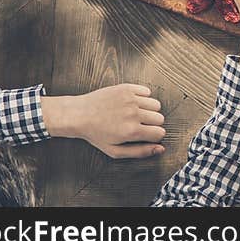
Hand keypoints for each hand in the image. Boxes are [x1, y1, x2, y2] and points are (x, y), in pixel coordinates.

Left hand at [41, 85, 165, 158]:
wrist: (79, 114)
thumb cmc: (95, 134)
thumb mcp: (114, 151)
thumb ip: (140, 152)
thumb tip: (161, 149)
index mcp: (131, 131)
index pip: (159, 133)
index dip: (154, 136)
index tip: (145, 135)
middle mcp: (134, 114)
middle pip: (160, 118)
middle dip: (152, 124)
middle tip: (138, 125)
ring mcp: (131, 99)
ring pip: (156, 105)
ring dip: (149, 110)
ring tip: (136, 114)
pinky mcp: (127, 88)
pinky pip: (147, 91)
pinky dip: (143, 97)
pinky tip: (132, 103)